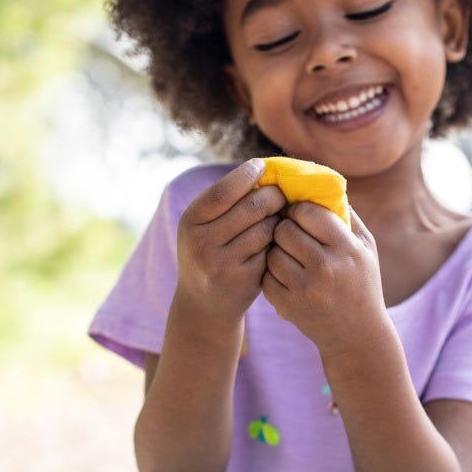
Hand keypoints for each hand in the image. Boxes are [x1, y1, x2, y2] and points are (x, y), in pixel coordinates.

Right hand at [176, 161, 286, 326]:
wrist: (204, 305)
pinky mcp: (244, 280)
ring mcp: (223, 264)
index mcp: (190, 222)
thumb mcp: (202, 226)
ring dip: (278, 219)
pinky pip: (272, 250)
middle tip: (280, 194)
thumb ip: (224, 201)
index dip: (246, 175)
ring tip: (277, 217)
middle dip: (273, 195)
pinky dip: (278, 241)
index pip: (223, 192)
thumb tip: (260, 168)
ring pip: (266, 228)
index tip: (261, 166)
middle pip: (252, 208)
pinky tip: (276, 240)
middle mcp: (202, 243)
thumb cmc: (209, 252)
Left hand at [261, 203, 389, 356]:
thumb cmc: (362, 284)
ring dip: (276, 251)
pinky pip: (266, 276)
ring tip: (289, 256)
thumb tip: (321, 182)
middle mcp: (326, 267)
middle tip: (289, 234)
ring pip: (272, 252)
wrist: (357, 336)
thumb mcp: (366, 248)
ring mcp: (305, 289)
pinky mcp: (288, 305)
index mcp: (346, 248)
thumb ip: (346, 215)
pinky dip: (272, 273)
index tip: (299, 215)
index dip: (298, 210)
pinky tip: (285, 276)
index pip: (307, 211)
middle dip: (284, 228)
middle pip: (284, 230)